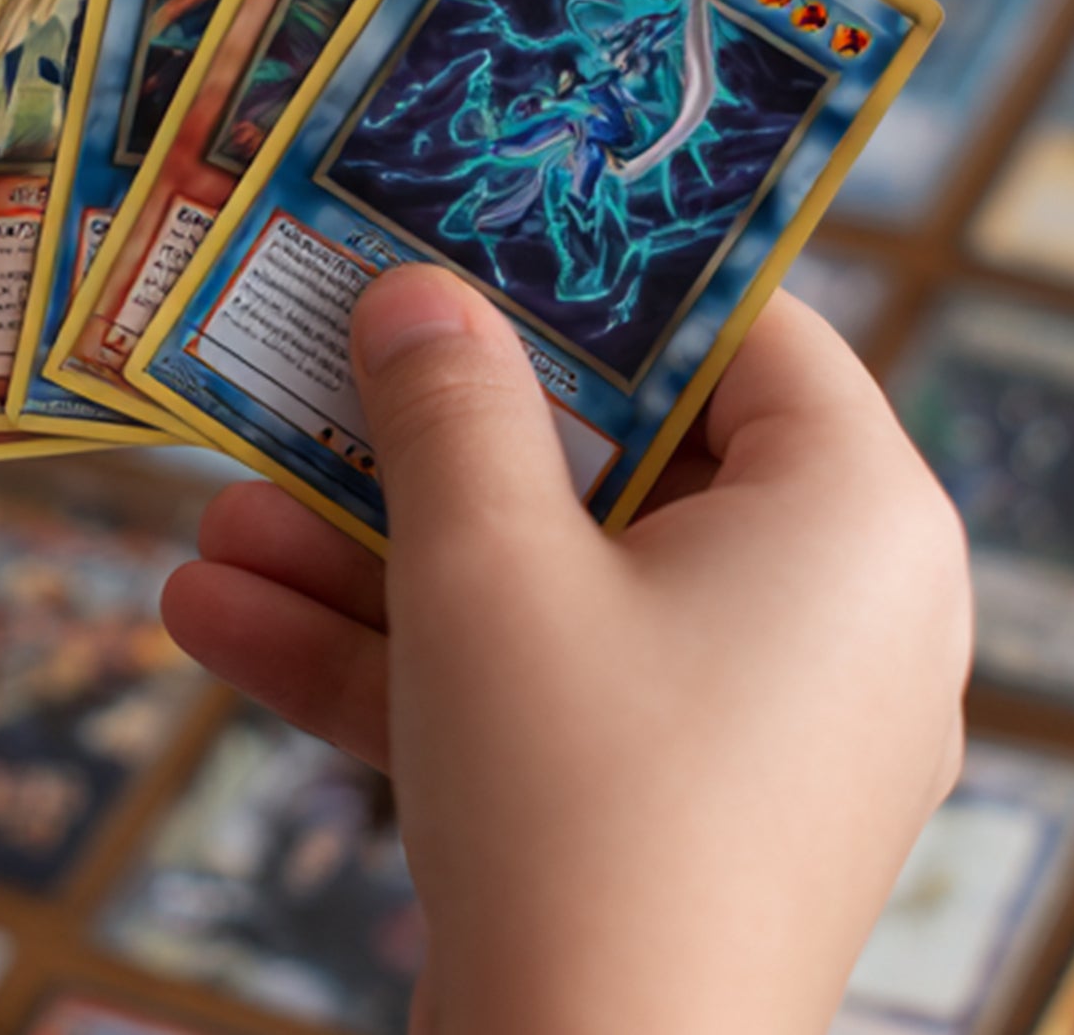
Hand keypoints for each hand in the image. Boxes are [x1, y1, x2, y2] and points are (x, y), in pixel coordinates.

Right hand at [159, 267, 972, 1034]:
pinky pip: (562, 706)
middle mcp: (851, 615)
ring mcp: (776, 733)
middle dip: (434, 447)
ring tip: (212, 518)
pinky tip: (222, 625)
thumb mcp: (487, 572)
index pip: (748, 332)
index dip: (598, 284)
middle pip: (630, 471)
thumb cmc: (580, 808)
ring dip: (381, 563)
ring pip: (567, 599)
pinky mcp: (697, 827)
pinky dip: (419, 672)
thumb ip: (450, 409)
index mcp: (861, 516)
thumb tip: (420, 293)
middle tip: (309, 377)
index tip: (469, 244)